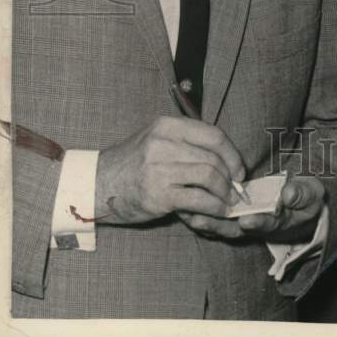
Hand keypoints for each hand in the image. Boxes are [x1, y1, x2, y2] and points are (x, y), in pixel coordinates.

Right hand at [95, 116, 245, 224]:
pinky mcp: (158, 194)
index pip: (213, 134)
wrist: (97, 184)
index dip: (232, 154)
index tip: (239, 169)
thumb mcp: (157, 140)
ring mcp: (160, 169)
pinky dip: (213, 207)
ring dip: (224, 193)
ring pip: (209, 176)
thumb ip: (187, 143)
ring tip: (227, 202)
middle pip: (213, 157)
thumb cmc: (133, 164)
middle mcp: (164, 143)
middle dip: (231, 177)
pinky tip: (217, 211)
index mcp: (168, 126)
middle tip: (236, 190)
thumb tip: (225, 158)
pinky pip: (197, 199)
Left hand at [179, 175, 325, 243]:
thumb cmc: (307, 197)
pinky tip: (188, 207)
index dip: (258, 222)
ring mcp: (246, 222)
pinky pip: (217, 220)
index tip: (247, 220)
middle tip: (201, 218)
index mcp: (280, 220)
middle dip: (219, 224)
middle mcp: (259, 225)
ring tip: (189, 214)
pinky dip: (203, 215)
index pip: (268, 223)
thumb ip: (302, 194)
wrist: (301, 204)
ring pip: (223, 226)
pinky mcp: (235, 216)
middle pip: (237, 229)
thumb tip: (288, 194)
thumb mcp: (312, 194)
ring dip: (206, 221)